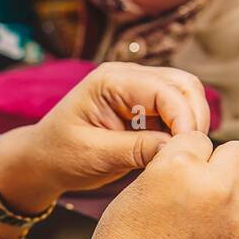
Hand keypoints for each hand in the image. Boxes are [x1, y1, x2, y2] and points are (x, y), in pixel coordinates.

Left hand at [0, 63, 210, 215]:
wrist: (43, 160)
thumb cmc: (60, 155)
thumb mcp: (94, 155)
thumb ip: (135, 150)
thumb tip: (176, 149)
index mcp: (111, 81)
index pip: (165, 89)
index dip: (185, 118)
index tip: (189, 150)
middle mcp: (128, 78)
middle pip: (184, 85)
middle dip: (195, 119)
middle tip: (192, 155)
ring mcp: (139, 91)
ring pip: (186, 97)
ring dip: (192, 125)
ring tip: (183, 157)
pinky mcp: (145, 109)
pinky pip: (177, 114)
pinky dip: (183, 133)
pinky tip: (175, 155)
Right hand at [70, 131, 238, 238]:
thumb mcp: (133, 196)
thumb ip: (168, 172)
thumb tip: (192, 167)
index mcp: (179, 166)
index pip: (199, 138)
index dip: (188, 156)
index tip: (178, 175)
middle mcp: (216, 188)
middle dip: (225, 167)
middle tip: (205, 190)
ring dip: (236, 203)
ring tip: (207, 227)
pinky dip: (236, 238)